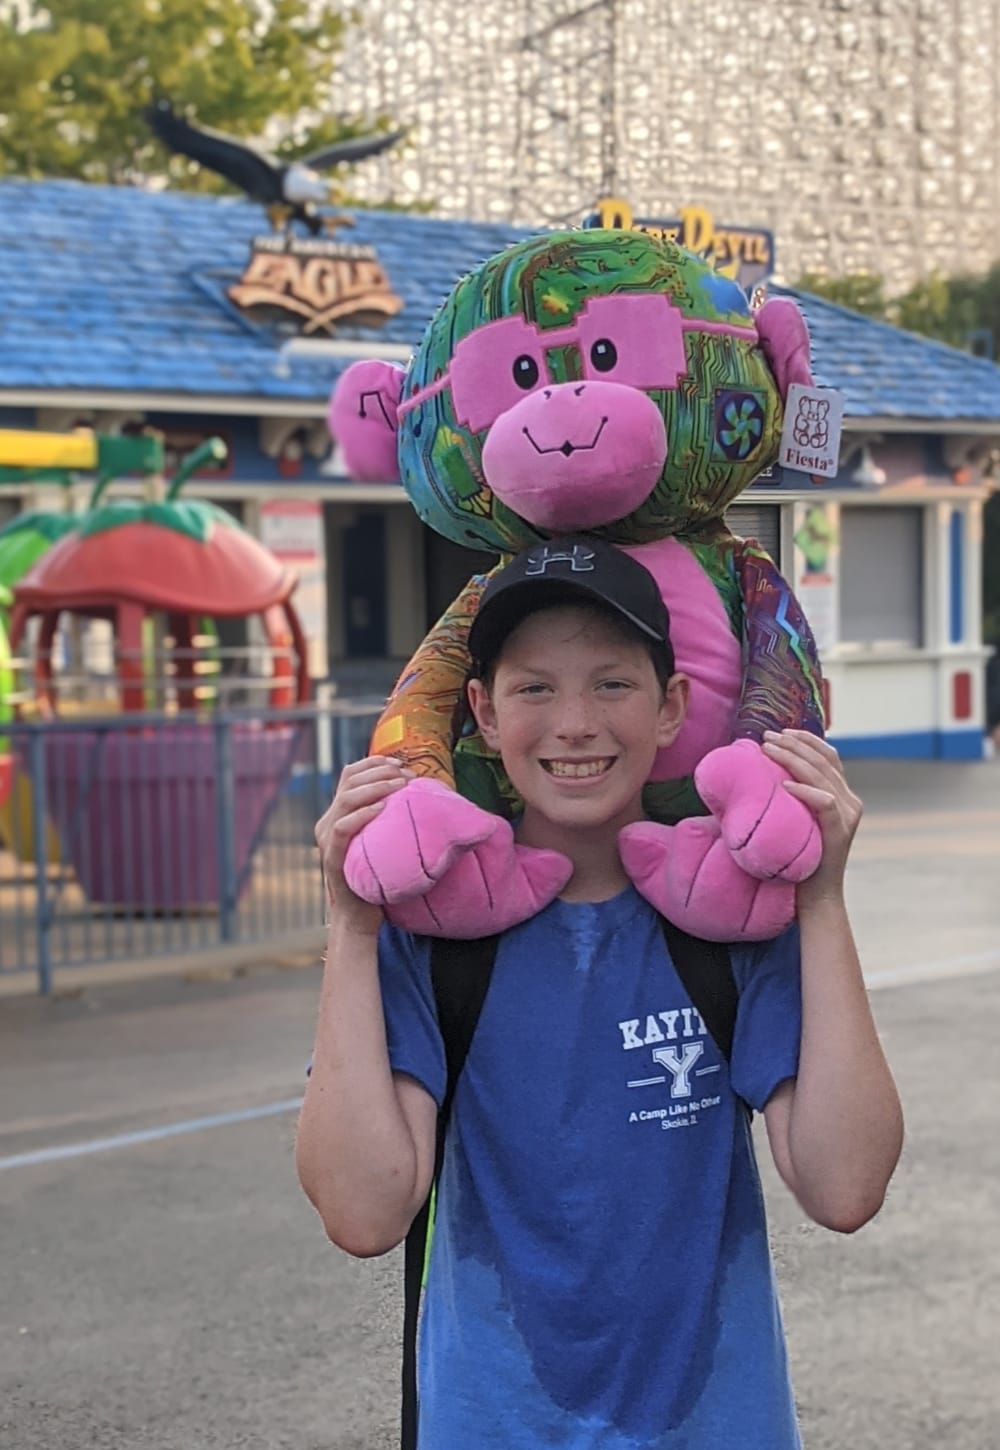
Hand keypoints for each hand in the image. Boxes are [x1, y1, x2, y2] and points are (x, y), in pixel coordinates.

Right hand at [315, 756, 411, 935]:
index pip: (349, 775)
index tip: (400, 762)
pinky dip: (362, 814)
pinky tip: (382, 808)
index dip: (373, 763)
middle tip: (407, 774)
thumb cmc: (378, 878)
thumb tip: (418, 795)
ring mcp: (327, 839)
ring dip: (375, 787)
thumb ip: (388, 819)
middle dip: (379, 771)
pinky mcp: (332, 856)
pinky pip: (342, 827)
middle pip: (348, 781)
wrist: (359, 917)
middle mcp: (327, 822)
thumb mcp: (381, 839)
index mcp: (337, 814)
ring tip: (400, 784)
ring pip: (345, 799)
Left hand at [762, 730, 861, 905]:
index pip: (829, 757)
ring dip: (793, 759)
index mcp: (842, 796)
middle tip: (767, 736)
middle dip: (794, 744)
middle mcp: (850, 802)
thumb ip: (794, 798)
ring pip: (822, 776)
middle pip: (824, 761)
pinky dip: (804, 791)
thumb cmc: (799, 858)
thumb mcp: (798, 819)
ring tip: (769, 750)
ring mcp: (848, 817)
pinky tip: (783, 786)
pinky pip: (824, 803)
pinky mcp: (840, 833)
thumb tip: (765, 774)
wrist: (816, 896)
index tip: (781, 731)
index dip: (807, 740)